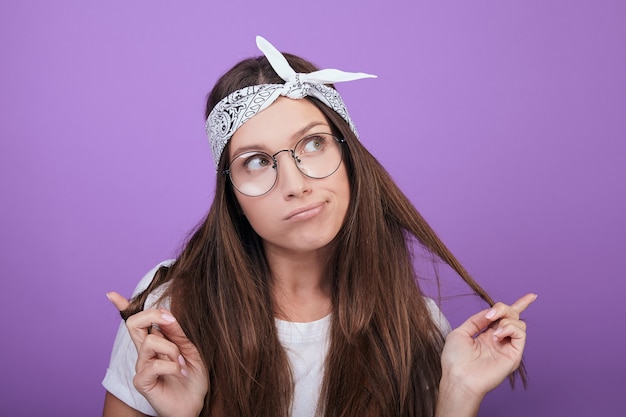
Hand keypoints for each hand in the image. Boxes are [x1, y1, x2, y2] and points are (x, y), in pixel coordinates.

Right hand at [107, 292, 207, 416]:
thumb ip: (177, 333)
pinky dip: (172, 366)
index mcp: (156, 341)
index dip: (123, 307)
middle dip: (153, 315)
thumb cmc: (193, 375)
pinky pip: (154, 364)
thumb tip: (167, 314)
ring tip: (182, 362)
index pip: (136, 322)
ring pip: (150, 342)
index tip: (111, 294)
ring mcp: (141, 366)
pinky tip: (179, 373)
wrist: (196, 402)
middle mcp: (145, 352)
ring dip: (172, 349)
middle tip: (172, 321)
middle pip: (134, 323)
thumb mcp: (190, 349)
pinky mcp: (141, 381)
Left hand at [440, 293, 536, 400]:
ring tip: (493, 331)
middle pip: (512, 315)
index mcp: (487, 334)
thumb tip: (490, 311)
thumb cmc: (455, 360)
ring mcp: (507, 347)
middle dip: (503, 308)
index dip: (518, 305)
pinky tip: (497, 336)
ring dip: (505, 319)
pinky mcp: (514, 354)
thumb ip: (476, 320)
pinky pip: (520, 333)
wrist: (459, 378)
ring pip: (518, 322)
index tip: (531, 296)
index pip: (505, 317)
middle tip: (491, 315)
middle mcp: (500, 339)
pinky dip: (509, 328)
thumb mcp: (461, 333)